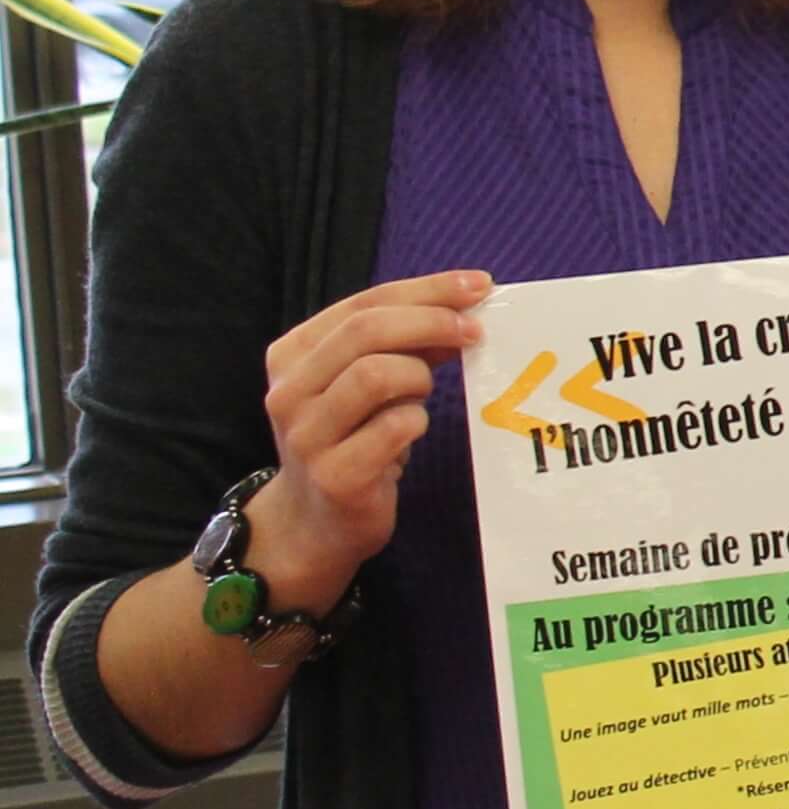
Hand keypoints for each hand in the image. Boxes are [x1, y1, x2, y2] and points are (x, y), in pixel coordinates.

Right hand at [251, 270, 491, 600]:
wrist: (314, 523)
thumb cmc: (351, 439)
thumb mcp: (364, 383)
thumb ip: (402, 344)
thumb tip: (464, 307)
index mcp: (292, 355)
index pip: (362, 303)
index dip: (426, 289)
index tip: (479, 286)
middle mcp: (289, 391)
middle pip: (366, 331)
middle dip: (432, 322)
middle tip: (475, 332)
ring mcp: (307, 435)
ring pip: (375, 374)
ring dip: (419, 376)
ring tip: (424, 394)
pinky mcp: (334, 476)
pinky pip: (395, 428)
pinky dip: (417, 421)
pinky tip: (413, 430)